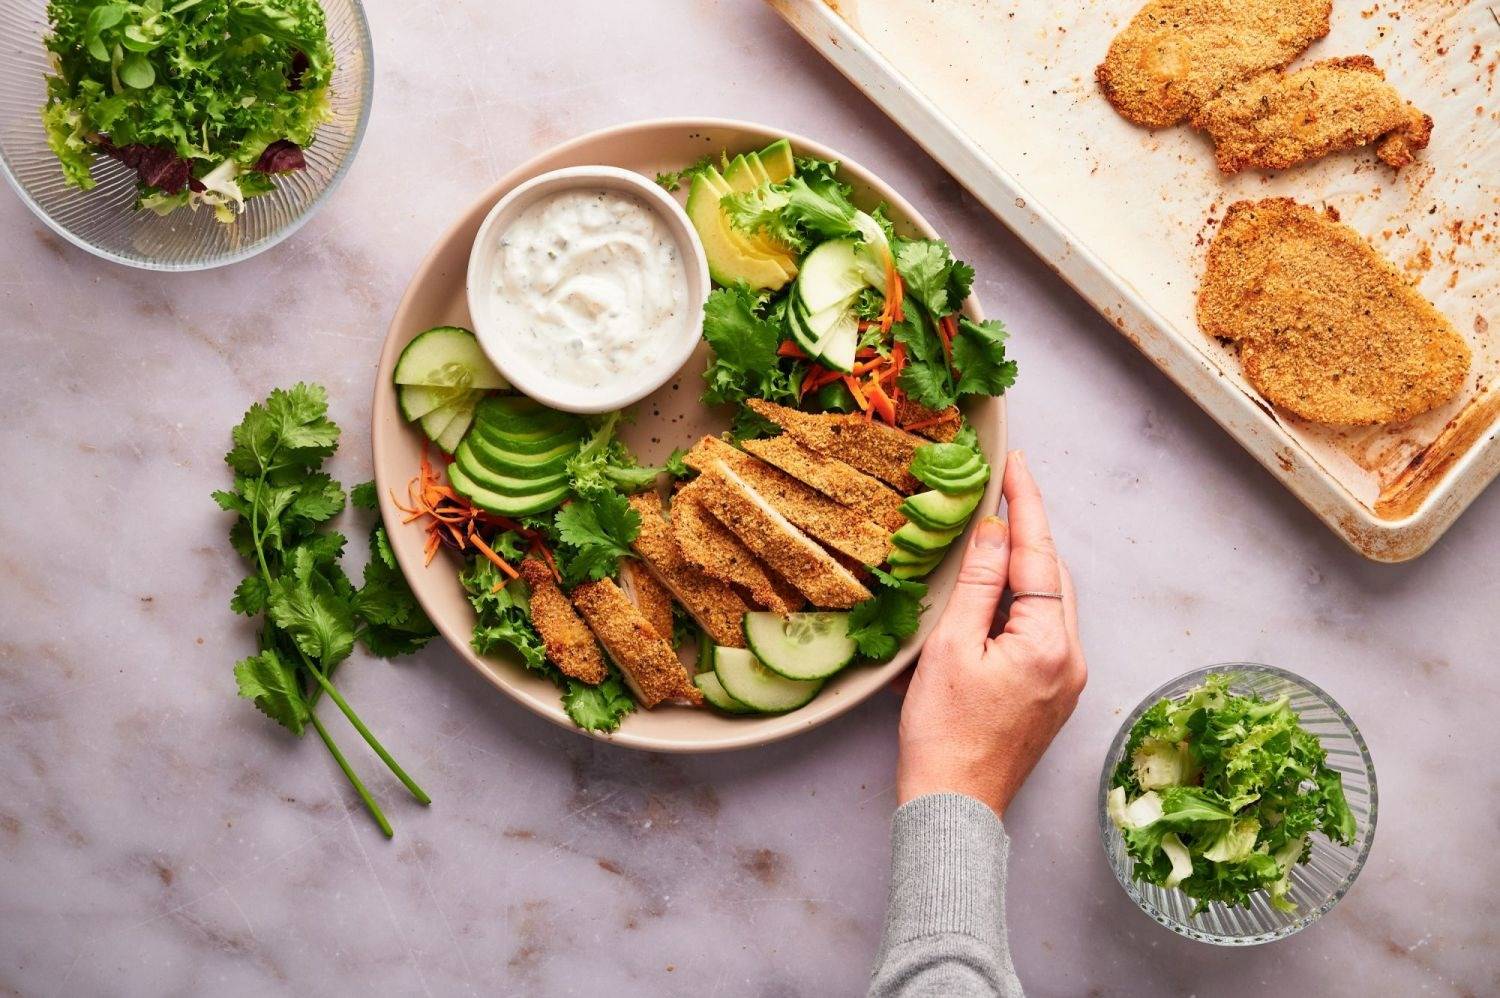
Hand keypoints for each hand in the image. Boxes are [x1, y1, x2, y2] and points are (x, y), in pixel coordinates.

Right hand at [896, 450, 1086, 818]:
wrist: (953, 807)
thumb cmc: (945, 733)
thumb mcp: (952, 646)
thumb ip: (980, 583)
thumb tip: (995, 529)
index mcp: (1051, 642)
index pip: (1039, 554)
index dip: (1026, 505)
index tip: (1016, 464)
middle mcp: (1071, 659)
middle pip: (1053, 577)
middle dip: (1028, 534)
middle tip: (1002, 491)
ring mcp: (1065, 680)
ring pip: (1047, 605)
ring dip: (1021, 570)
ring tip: (991, 537)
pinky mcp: (1050, 696)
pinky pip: (1039, 633)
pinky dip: (1015, 606)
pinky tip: (988, 598)